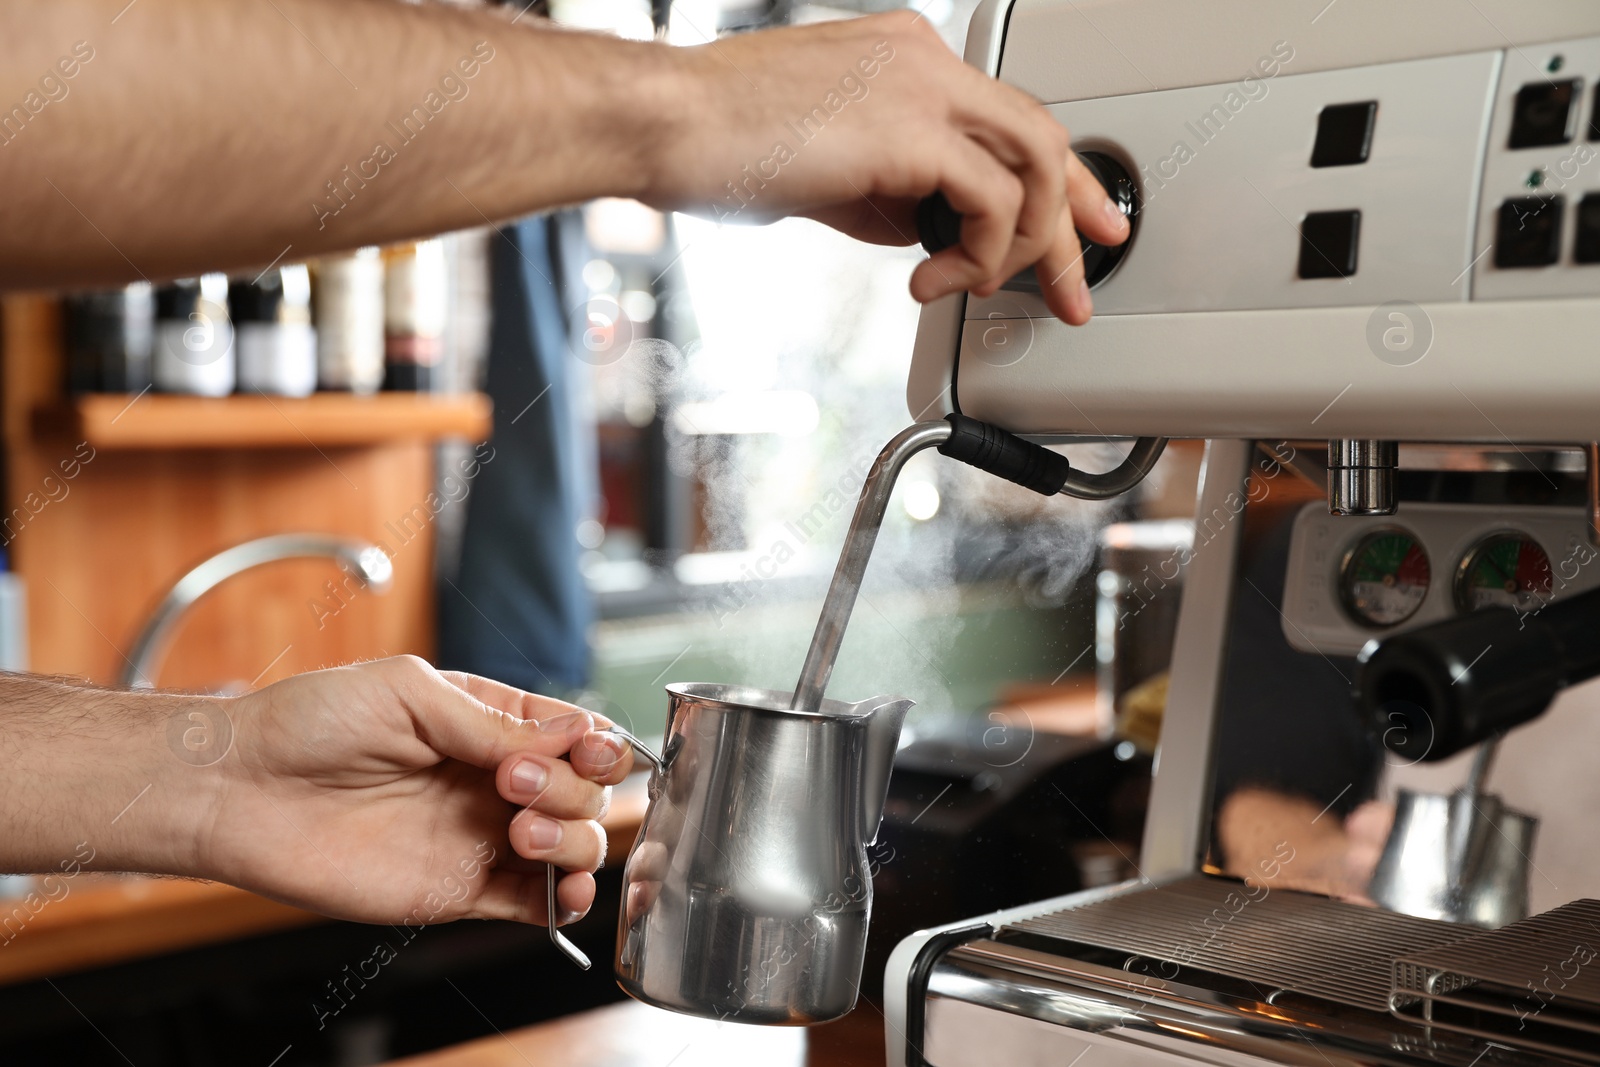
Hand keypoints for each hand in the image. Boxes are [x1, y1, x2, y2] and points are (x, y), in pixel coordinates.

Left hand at [198, 656, 632, 927]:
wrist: (241, 790)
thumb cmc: (308, 723)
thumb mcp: (408, 692)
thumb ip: (491, 722)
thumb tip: (565, 742)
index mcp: (487, 723)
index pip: (576, 736)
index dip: (595, 746)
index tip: (581, 750)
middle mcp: (492, 780)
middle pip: (585, 793)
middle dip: (573, 790)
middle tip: (514, 785)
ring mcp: (479, 837)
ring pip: (571, 848)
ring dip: (571, 841)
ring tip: (522, 831)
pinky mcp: (458, 891)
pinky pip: (531, 905)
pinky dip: (561, 902)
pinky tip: (555, 888)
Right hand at [648, 11, 1129, 323]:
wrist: (668, 122)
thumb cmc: (720, 145)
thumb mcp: (829, 170)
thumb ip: (892, 191)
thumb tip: (928, 234)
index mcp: (906, 56)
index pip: (1006, 116)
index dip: (1054, 177)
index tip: (1074, 224)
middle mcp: (926, 59)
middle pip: (1040, 136)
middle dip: (1072, 217)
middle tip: (1075, 280)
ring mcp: (924, 86)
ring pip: (1034, 164)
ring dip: (1023, 244)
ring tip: (980, 287)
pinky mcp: (912, 129)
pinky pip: (991, 202)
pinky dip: (976, 256)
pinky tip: (936, 282)